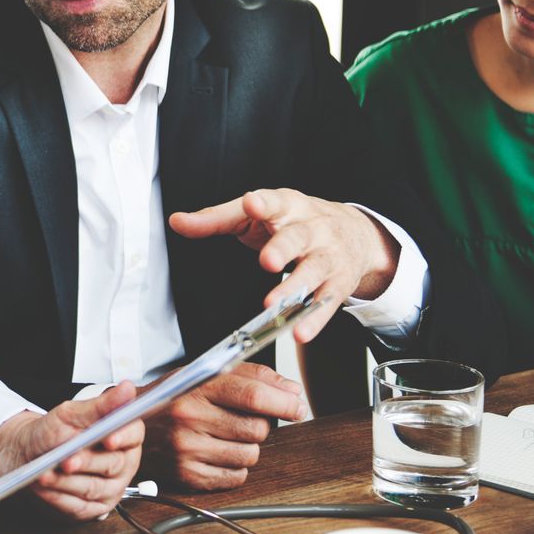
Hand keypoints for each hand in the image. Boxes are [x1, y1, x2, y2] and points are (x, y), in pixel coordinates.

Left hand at [0, 383, 144, 518]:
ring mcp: (111, 489)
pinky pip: (79, 506)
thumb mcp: (72, 413)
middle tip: (66, 460)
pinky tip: (44, 487)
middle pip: (112, 464)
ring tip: (45, 474)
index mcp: (124, 436)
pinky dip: (58, 497)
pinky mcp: (94, 509)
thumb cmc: (53, 432)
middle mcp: (123, 464)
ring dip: (66, 482)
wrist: (30, 453)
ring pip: (93, 488)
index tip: (108, 438)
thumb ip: (101, 405)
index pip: (134, 434)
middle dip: (86, 462)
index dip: (122, 436)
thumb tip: (127, 388)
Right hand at [143, 364, 308, 490]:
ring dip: (248, 446)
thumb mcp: (202, 374)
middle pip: (257, 428)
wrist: (126, 425)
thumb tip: (291, 392)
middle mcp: (190, 417)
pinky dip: (235, 466)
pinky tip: (217, 453)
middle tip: (244, 419)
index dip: (283, 403)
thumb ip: (249, 376)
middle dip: (262, 424)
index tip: (297, 407)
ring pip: (251, 454)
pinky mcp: (187, 475)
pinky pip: (237, 476)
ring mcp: (187, 449)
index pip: (252, 395)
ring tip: (226, 436)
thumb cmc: (170, 398)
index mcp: (195, 387)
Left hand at [169, 188, 399, 342]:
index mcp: (287, 206)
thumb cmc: (295, 221)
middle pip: (297, 237)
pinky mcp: (338, 283)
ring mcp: (328, 255)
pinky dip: (314, 319)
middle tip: (267, 261)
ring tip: (274, 304)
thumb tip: (177, 222)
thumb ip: (216, 219)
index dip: (263, 204)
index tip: (252, 204)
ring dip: (294, 288)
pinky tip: (300, 332)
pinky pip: (326, 303)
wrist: (355, 232)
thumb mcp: (256, 215)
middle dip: (282, 248)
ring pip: (313, 271)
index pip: (274, 202)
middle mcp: (312, 228)